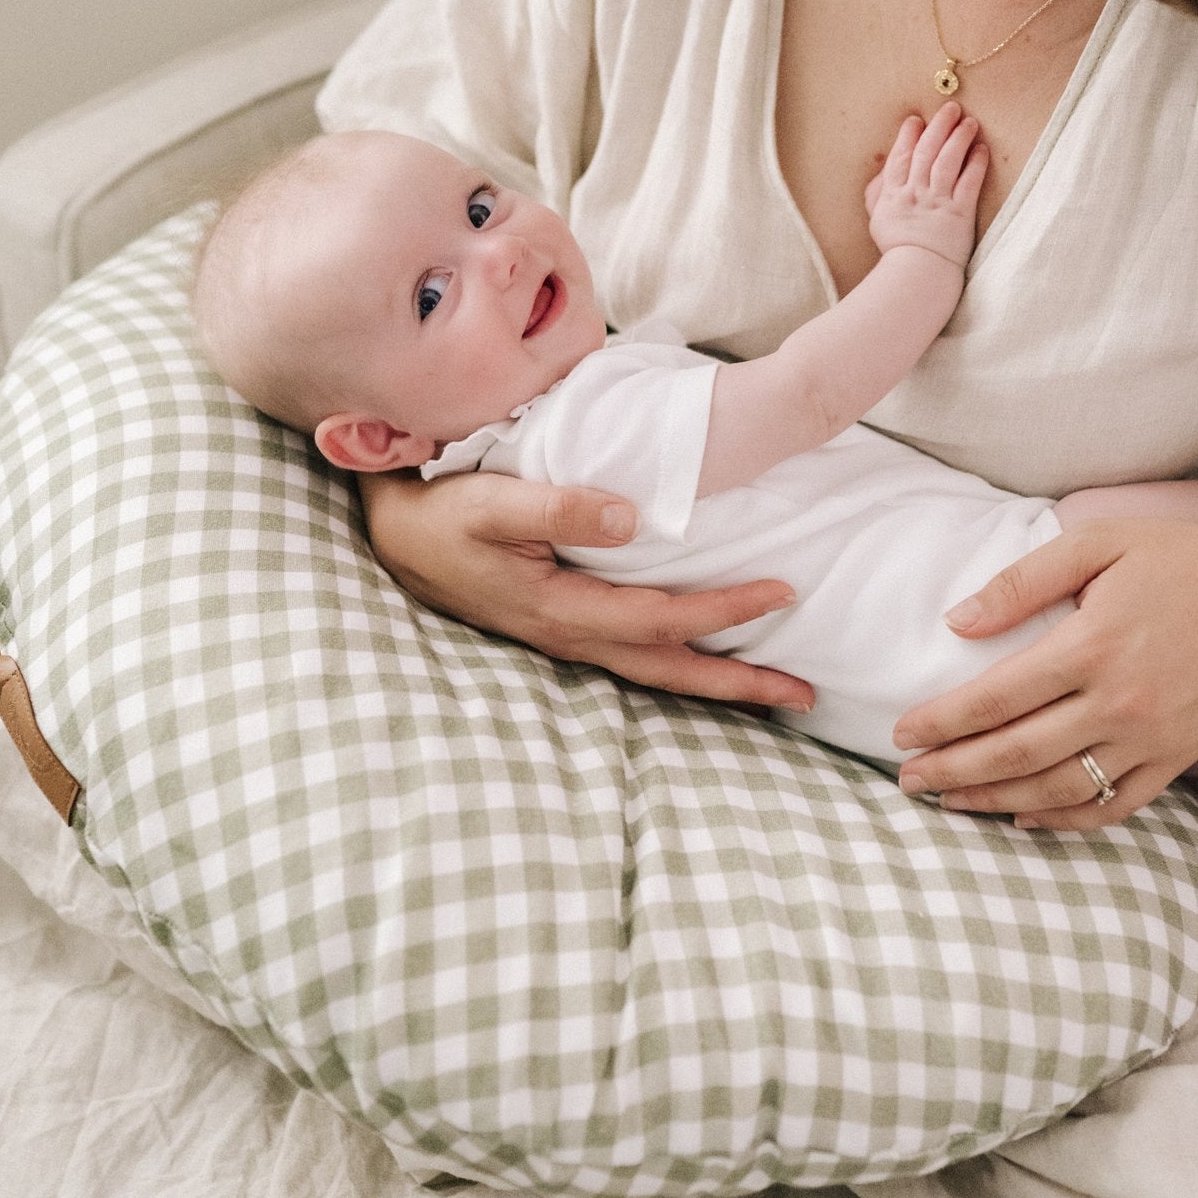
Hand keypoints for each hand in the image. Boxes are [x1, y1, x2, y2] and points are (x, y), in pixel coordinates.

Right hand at [357, 468, 816, 710]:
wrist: (392, 531)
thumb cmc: (442, 511)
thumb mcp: (494, 501)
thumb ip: (561, 506)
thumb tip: (637, 518)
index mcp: (562, 608)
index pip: (663, 617)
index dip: (726, 610)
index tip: (784, 592)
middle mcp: (570, 635)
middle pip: (670, 669)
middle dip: (739, 685)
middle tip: (805, 696)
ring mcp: (565, 638)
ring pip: (654, 671)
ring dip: (715, 683)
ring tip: (772, 692)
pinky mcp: (560, 627)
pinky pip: (633, 656)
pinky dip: (677, 665)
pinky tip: (700, 660)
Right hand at [864, 103, 988, 270]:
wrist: (916, 274)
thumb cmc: (897, 249)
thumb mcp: (877, 219)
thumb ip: (878, 192)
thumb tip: (883, 169)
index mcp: (893, 194)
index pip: (901, 157)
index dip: (908, 136)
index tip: (916, 120)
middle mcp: (915, 193)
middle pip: (926, 152)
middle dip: (939, 127)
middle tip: (950, 108)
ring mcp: (938, 202)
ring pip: (948, 161)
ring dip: (959, 138)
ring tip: (969, 122)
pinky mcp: (960, 213)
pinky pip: (969, 182)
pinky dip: (975, 163)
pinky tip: (981, 149)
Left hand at [892, 515, 1197, 827]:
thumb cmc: (1176, 559)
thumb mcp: (1095, 544)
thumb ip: (1020, 582)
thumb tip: (956, 622)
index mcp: (1090, 646)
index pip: (996, 698)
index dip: (942, 721)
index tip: (901, 734)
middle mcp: (1118, 702)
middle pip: (1016, 753)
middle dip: (953, 772)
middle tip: (907, 781)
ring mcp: (1151, 738)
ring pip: (1058, 790)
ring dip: (997, 802)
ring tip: (951, 803)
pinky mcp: (1177, 758)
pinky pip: (1114, 806)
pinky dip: (1065, 821)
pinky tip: (1025, 818)